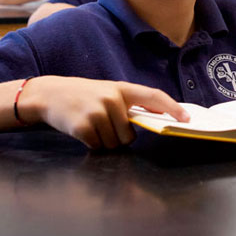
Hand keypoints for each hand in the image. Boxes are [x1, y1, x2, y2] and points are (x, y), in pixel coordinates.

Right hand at [18, 76, 189, 149]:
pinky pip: (97, 146)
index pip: (154, 96)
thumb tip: (158, 116)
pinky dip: (91, 143)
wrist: (49, 94)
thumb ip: (130, 104)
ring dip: (104, 141)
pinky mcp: (83, 126)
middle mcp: (112, 99)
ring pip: (114, 144)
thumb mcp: (108, 92)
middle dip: (119, 137)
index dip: (172, 107)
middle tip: (103, 125)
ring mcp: (98, 112)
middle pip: (129, 136)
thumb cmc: (84, 96)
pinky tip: (82, 130)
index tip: (186, 119)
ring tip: (91, 125)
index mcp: (122, 89)